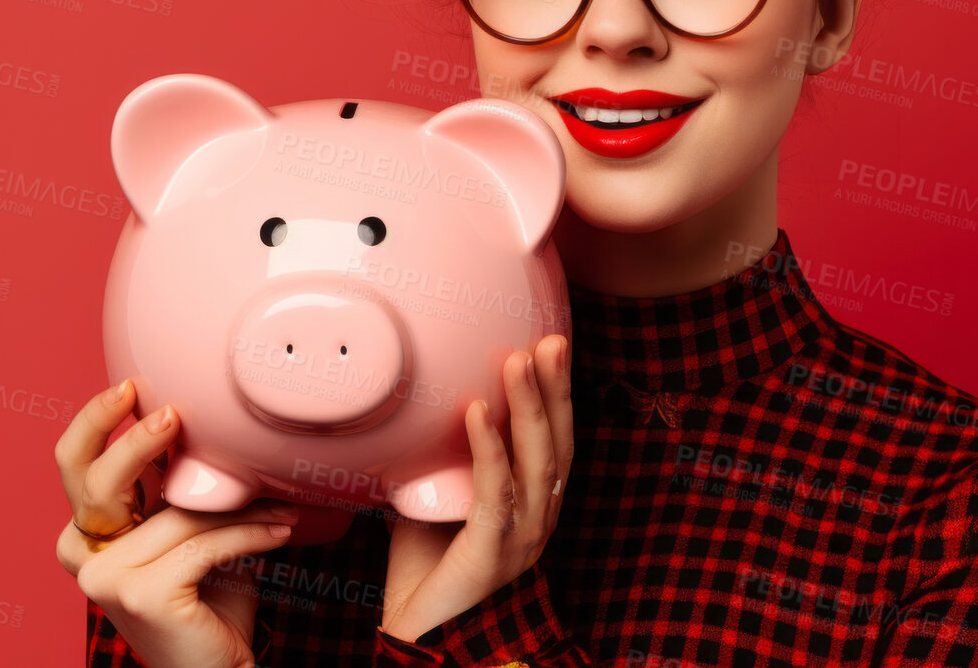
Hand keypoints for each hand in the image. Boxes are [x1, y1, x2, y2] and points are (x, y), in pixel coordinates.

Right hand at [54, 380, 299, 667]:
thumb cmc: (208, 606)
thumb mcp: (188, 538)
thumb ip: (176, 494)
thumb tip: (195, 428)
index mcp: (89, 537)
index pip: (75, 466)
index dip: (93, 422)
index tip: (130, 388)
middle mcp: (84, 557)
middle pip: (100, 479)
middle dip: (135, 440)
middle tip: (175, 414)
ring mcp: (107, 578)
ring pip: (178, 513)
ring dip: (240, 505)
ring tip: (281, 505)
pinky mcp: (143, 592)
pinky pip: (206, 542)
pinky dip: (251, 534)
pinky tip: (281, 530)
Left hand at [380, 334, 573, 641]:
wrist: (420, 637)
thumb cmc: (427, 572)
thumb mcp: (436, 500)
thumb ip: (441, 459)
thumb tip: (423, 407)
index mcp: (532, 505)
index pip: (554, 440)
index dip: (557, 394)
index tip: (553, 345)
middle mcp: (538, 519)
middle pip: (556, 443)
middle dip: (556, 388)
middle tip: (552, 340)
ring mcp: (521, 538)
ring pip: (536, 461)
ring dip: (528, 406)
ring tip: (517, 359)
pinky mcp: (492, 553)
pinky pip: (496, 493)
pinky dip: (488, 448)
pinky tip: (477, 412)